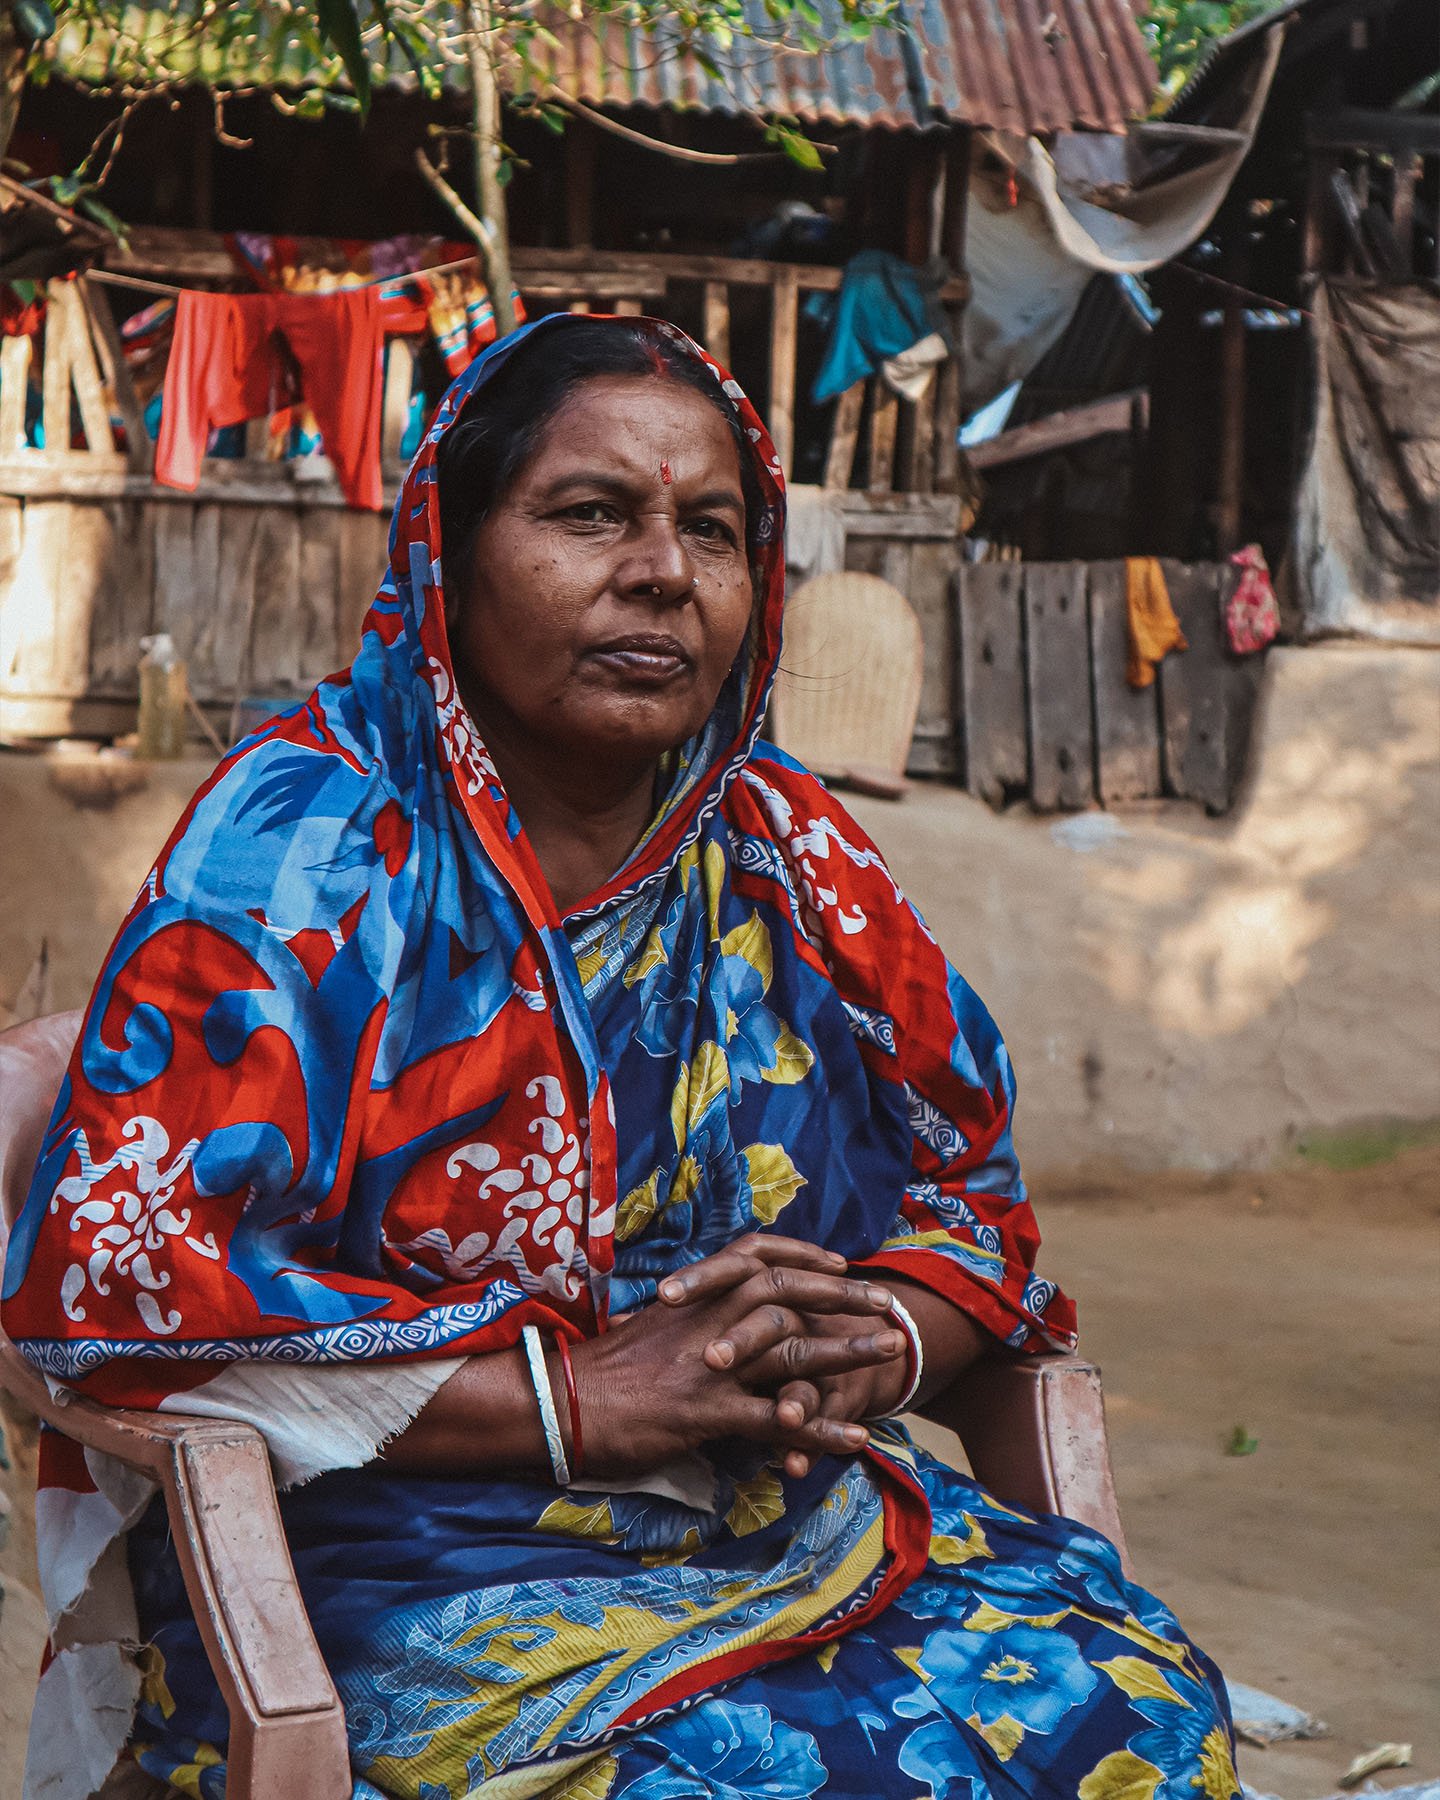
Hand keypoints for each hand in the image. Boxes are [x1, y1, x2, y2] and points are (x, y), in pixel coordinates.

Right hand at [572, 1235, 900, 1478]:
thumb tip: (705, 1321)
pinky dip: (821, 1428)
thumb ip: (683, 1322)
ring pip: (792, 1352)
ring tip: (891, 1350)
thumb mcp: (643, 1329)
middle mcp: (707, 1322)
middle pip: (787, 1294)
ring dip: (846, 1351)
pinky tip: (856, 1436)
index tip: (835, 1262)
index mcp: (691, 1298)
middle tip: (882, 1301)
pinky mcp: (706, 1413)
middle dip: (840, 1297)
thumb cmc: (596, 1372)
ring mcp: (709, 1367)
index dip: (800, 1256)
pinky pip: (776, 1419)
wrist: (558, 1403)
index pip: (755, 1256)